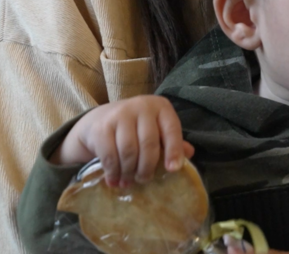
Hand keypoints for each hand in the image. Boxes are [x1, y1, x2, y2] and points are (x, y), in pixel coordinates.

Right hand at [50, 94, 193, 187]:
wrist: (98, 120)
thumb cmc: (135, 127)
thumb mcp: (155, 128)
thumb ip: (171, 140)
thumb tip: (190, 154)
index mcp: (160, 106)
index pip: (171, 129)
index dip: (174, 150)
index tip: (173, 170)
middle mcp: (141, 107)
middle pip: (149, 143)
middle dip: (148, 167)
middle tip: (145, 180)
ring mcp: (119, 115)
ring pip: (129, 151)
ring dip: (129, 172)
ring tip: (129, 182)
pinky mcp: (101, 127)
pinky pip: (110, 155)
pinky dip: (113, 172)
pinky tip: (115, 180)